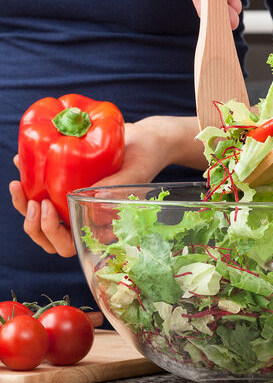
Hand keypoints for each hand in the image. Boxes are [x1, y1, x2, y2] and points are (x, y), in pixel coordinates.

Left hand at [9, 117, 178, 255]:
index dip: (53, 233)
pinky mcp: (63, 182)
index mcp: (98, 225)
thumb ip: (114, 186)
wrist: (144, 138)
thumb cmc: (144, 158)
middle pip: (49, 238)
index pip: (69, 244)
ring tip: (17, 185)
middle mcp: (81, 217)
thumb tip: (92, 197)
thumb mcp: (134, 172)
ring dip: (23, 206)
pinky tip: (20, 162)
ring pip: (39, 218)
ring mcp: (70, 202)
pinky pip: (39, 189)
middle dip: (34, 225)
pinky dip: (26, 179)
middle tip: (31, 201)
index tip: (49, 208)